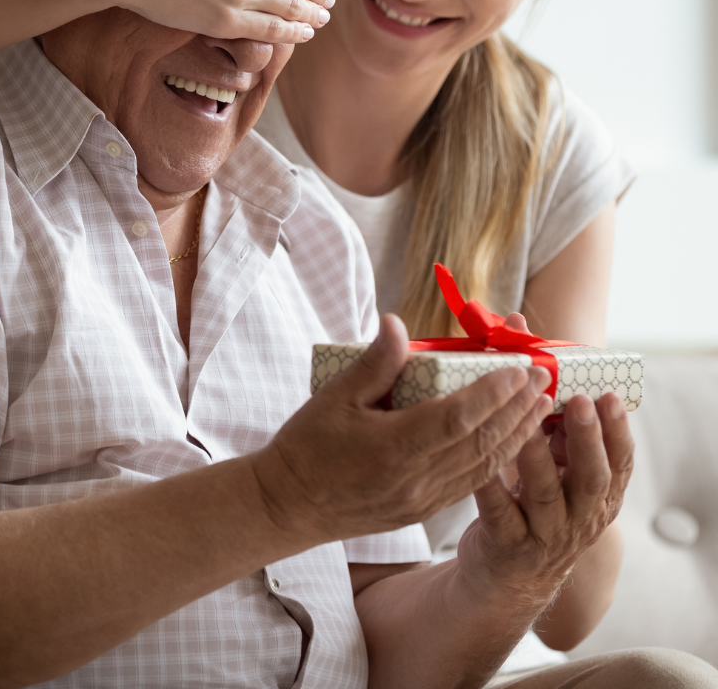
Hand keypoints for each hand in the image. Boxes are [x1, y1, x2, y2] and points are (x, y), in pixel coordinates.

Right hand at [251, 314, 553, 546]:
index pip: (457, 419)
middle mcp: (415, 479)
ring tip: (540, 406)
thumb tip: (397, 322)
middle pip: (480, 442)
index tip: (518, 369)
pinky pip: (471, 483)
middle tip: (543, 377)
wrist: (289, 505)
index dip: (492, 394)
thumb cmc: (307, 446)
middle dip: (517, 409)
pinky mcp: (422, 510)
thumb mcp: (333, 397)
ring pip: (483, 466)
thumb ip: (374, 363)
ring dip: (516, 435)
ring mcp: (422, 499)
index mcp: (392, 448)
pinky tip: (511, 442)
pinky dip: (498, 460)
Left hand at [455, 362, 633, 615]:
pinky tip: (481, 464)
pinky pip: (500, 514)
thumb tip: (518, 326)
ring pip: (544, 495)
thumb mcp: (549, 460)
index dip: (617, 430)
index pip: (620, 462)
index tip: (607, 396)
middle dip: (586, 439)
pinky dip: (492, 488)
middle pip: (592, 479)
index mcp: (597, 492)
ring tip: (524, 428)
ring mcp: (546, 534)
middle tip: (578, 403)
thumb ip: (543, 403)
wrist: (506, 574)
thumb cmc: (528, 498)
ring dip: (536, 459)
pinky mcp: (508, 545)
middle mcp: (580, 516)